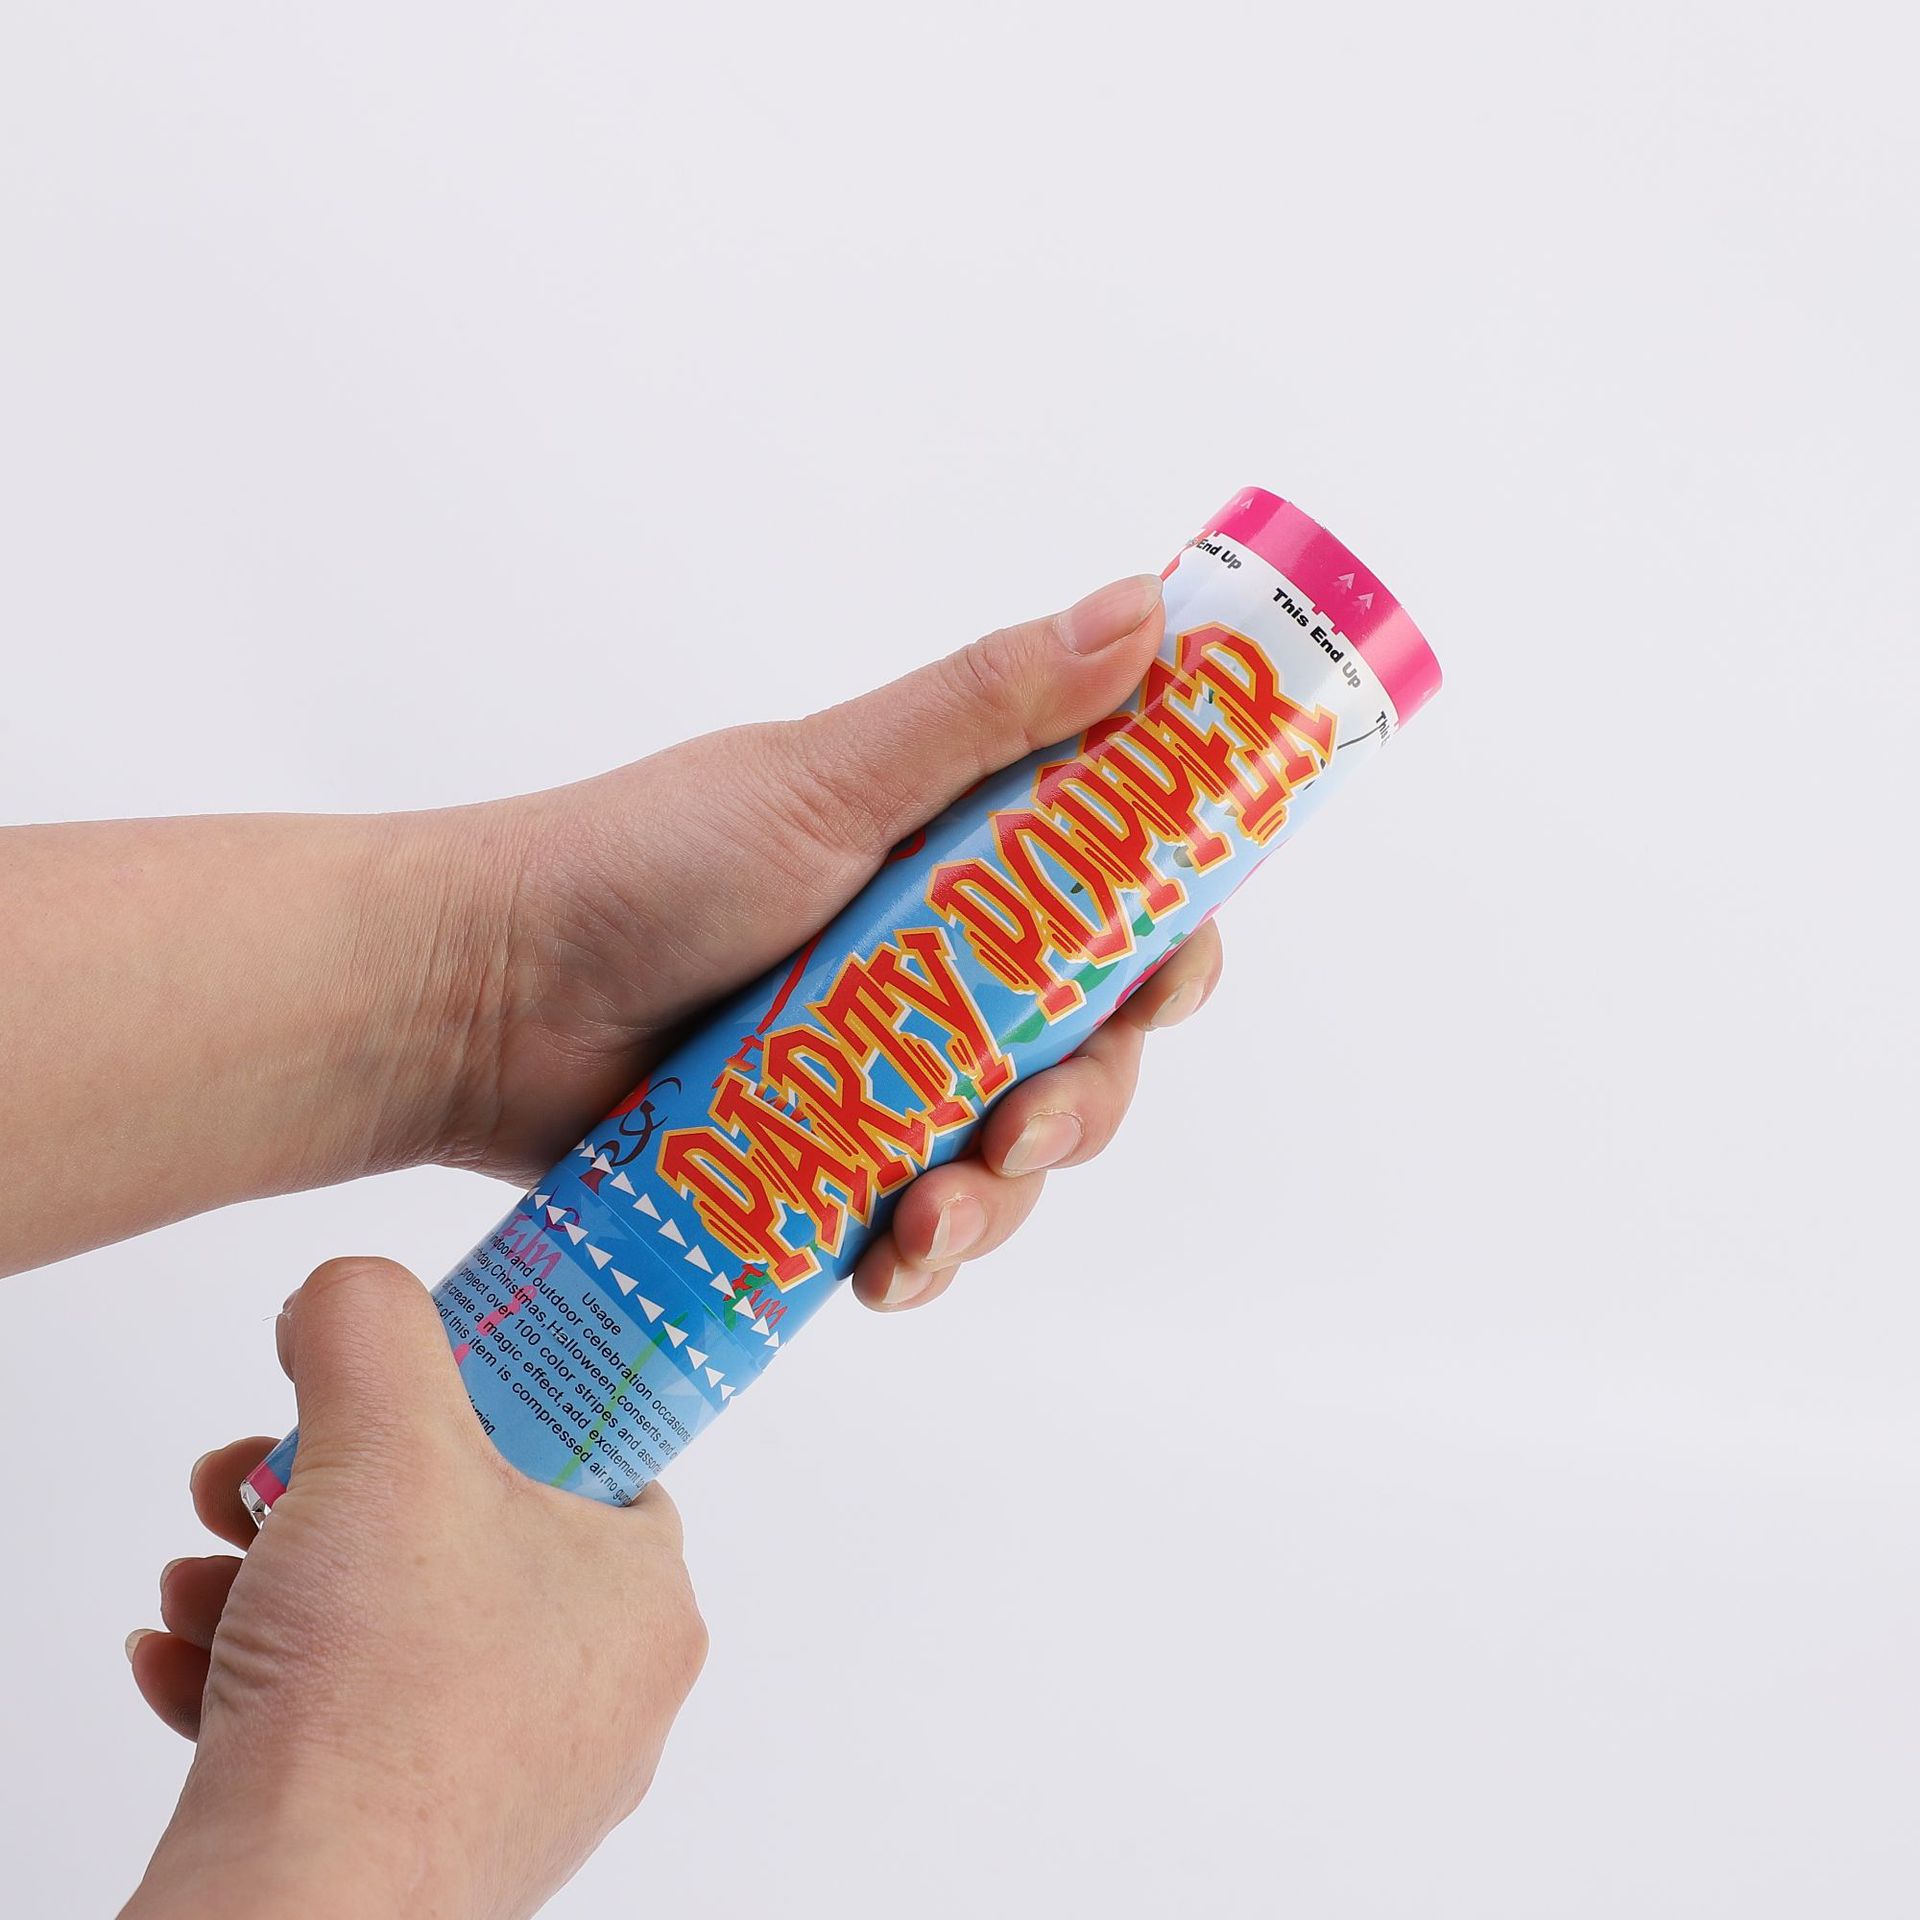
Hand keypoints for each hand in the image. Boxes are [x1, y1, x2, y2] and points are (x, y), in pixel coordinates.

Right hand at [122, 1257, 706, 1919]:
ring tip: (204, 1567)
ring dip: (278, 1580)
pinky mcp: (423, 1844)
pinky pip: (343, 1726)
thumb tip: (350, 1289)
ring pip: (388, 1630)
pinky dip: (258, 1678)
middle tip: (256, 1471)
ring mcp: (515, 1781)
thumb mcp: (383, 1440)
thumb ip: (370, 1325)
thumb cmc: (380, 1691)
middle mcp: (602, 1697)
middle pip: (463, 1538)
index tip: (402, 1389)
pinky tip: (182, 1654)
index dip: (489, 1400)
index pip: (592, 1455)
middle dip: (336, 1491)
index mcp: (645, 1598)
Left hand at [406, 572, 1223, 1310]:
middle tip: (1031, 1128)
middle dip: (1084, 1101)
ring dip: (1000, 1198)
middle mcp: (933, 965)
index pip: (1114, 900)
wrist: (479, 1000)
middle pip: (1082, 1047)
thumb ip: (988, 710)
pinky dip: (917, 1255)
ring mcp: (879, 1070)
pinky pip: (913, 1222)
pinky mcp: (824, 1164)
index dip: (1164, 942)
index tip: (1166, 984)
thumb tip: (1146, 609)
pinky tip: (884, 1268)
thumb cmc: (639, 865)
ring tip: (928, 1220)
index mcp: (954, 859)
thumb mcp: (828, 777)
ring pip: (1006, 1151)